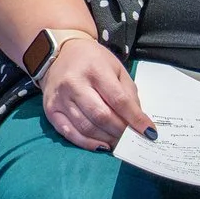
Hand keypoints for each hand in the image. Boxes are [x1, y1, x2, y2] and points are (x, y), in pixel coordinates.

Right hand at [40, 36, 155, 150]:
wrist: (60, 52)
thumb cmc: (93, 61)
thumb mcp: (116, 69)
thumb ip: (128, 94)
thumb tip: (137, 122)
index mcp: (94, 69)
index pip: (118, 100)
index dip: (135, 119)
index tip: (149, 132)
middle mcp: (74, 83)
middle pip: (101, 116)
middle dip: (121, 132)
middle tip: (133, 140)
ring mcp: (60, 98)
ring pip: (86, 127)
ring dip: (107, 139)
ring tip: (119, 143)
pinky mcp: (50, 109)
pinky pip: (68, 132)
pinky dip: (87, 143)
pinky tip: (101, 146)